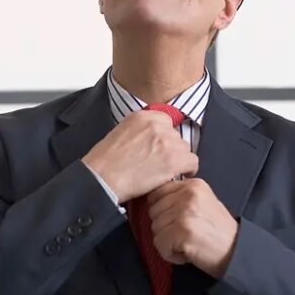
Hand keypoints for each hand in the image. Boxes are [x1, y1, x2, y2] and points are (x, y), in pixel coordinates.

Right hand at [82, 110, 197, 203]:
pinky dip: (187, 170)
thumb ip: (139, 131)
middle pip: (176, 136)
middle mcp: (157, 125)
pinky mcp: (174, 159)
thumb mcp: (119, 133)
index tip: (159, 147)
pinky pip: (192, 162)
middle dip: (170, 149)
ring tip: (163, 171)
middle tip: (158, 162)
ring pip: (185, 149)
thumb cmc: (104, 162)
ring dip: (177, 160)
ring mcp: (168, 141)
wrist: (102, 177)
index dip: (163, 137)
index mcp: (142, 116)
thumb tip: (151, 141)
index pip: (165, 122)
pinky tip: (176, 176)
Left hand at [147, 178, 238, 277]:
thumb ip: (179, 197)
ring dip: (168, 242)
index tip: (177, 221)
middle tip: (186, 234)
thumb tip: (151, 200)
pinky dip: (170, 254)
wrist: (237, 252)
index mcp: (193, 184)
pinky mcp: (182, 231)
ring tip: (188, 243)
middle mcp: (188, 194)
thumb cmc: (217, 231)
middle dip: (165, 228)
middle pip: (153, 212)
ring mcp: (185, 212)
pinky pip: (160, 244)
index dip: (162, 211)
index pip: (156, 193)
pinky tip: (187, 253)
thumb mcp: (202, 203)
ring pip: (155, 229)